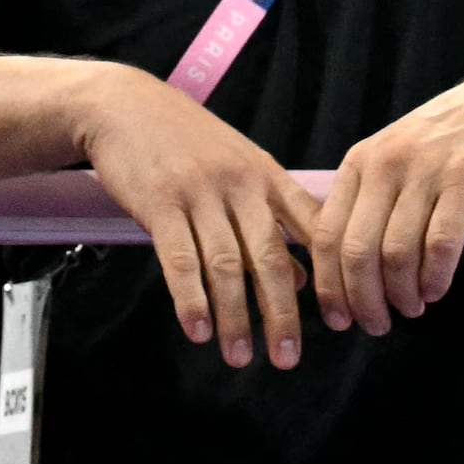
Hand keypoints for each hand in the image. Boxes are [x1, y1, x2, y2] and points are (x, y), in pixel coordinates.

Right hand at [69, 66, 321, 369]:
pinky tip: (198, 330)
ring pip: (225, 265)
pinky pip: (179, 259)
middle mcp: (241, 185)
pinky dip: (190, 300)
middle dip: (282, 313)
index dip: (328, 277)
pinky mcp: (161, 203)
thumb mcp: (240, 170)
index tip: (340, 320)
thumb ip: (274, 221)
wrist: (124, 106)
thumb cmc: (184, 142)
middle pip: (270, 257)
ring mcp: (201, 194)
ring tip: (240, 357)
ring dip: (234, 317)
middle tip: (287, 357)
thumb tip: (303, 279)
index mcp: (267, 177)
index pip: (311, 230)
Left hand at [308, 73, 463, 334]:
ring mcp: (425, 172)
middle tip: (377, 325)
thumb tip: (340, 273)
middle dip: (364, 301)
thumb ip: (362, 205)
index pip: (326, 236)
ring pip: (397, 254)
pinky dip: (435, 278)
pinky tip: (436, 290)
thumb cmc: (443, 147)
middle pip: (358, 253)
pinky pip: (440, 245)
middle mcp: (385, 165)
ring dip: (402, 294)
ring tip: (412, 308)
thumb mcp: (389, 159)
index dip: (330, 287)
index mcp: (358, 164)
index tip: (339, 319)